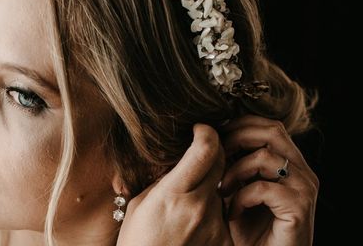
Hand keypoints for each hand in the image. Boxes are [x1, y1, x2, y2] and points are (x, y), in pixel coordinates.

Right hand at [116, 123, 231, 245]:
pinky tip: (195, 222)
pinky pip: (223, 214)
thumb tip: (179, 162)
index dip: (207, 132)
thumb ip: (163, 179)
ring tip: (190, 199)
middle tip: (201, 152)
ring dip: (210, 185)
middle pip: (220, 163)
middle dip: (213, 152)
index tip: (200, 128)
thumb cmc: (137, 242)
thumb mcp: (140, 203)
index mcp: (174, 193)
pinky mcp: (225, 241)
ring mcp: (215, 225)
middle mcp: (200, 207)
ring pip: (221, 188)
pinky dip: (213, 211)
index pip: (206, 149)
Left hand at [219, 115, 318, 245]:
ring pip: (265, 157)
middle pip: (271, 131)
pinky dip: (241, 197)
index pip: (267, 125)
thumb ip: (231, 160)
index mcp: (289, 162)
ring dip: (234, 170)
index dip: (238, 124)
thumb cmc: (247, 228)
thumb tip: (207, 131)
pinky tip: (232, 212)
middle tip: (214, 157)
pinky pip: (264, 188)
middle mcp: (301, 171)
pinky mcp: (300, 208)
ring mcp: (304, 188)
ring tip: (220, 190)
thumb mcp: (236, 186)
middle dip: (236, 138)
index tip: (213, 137)